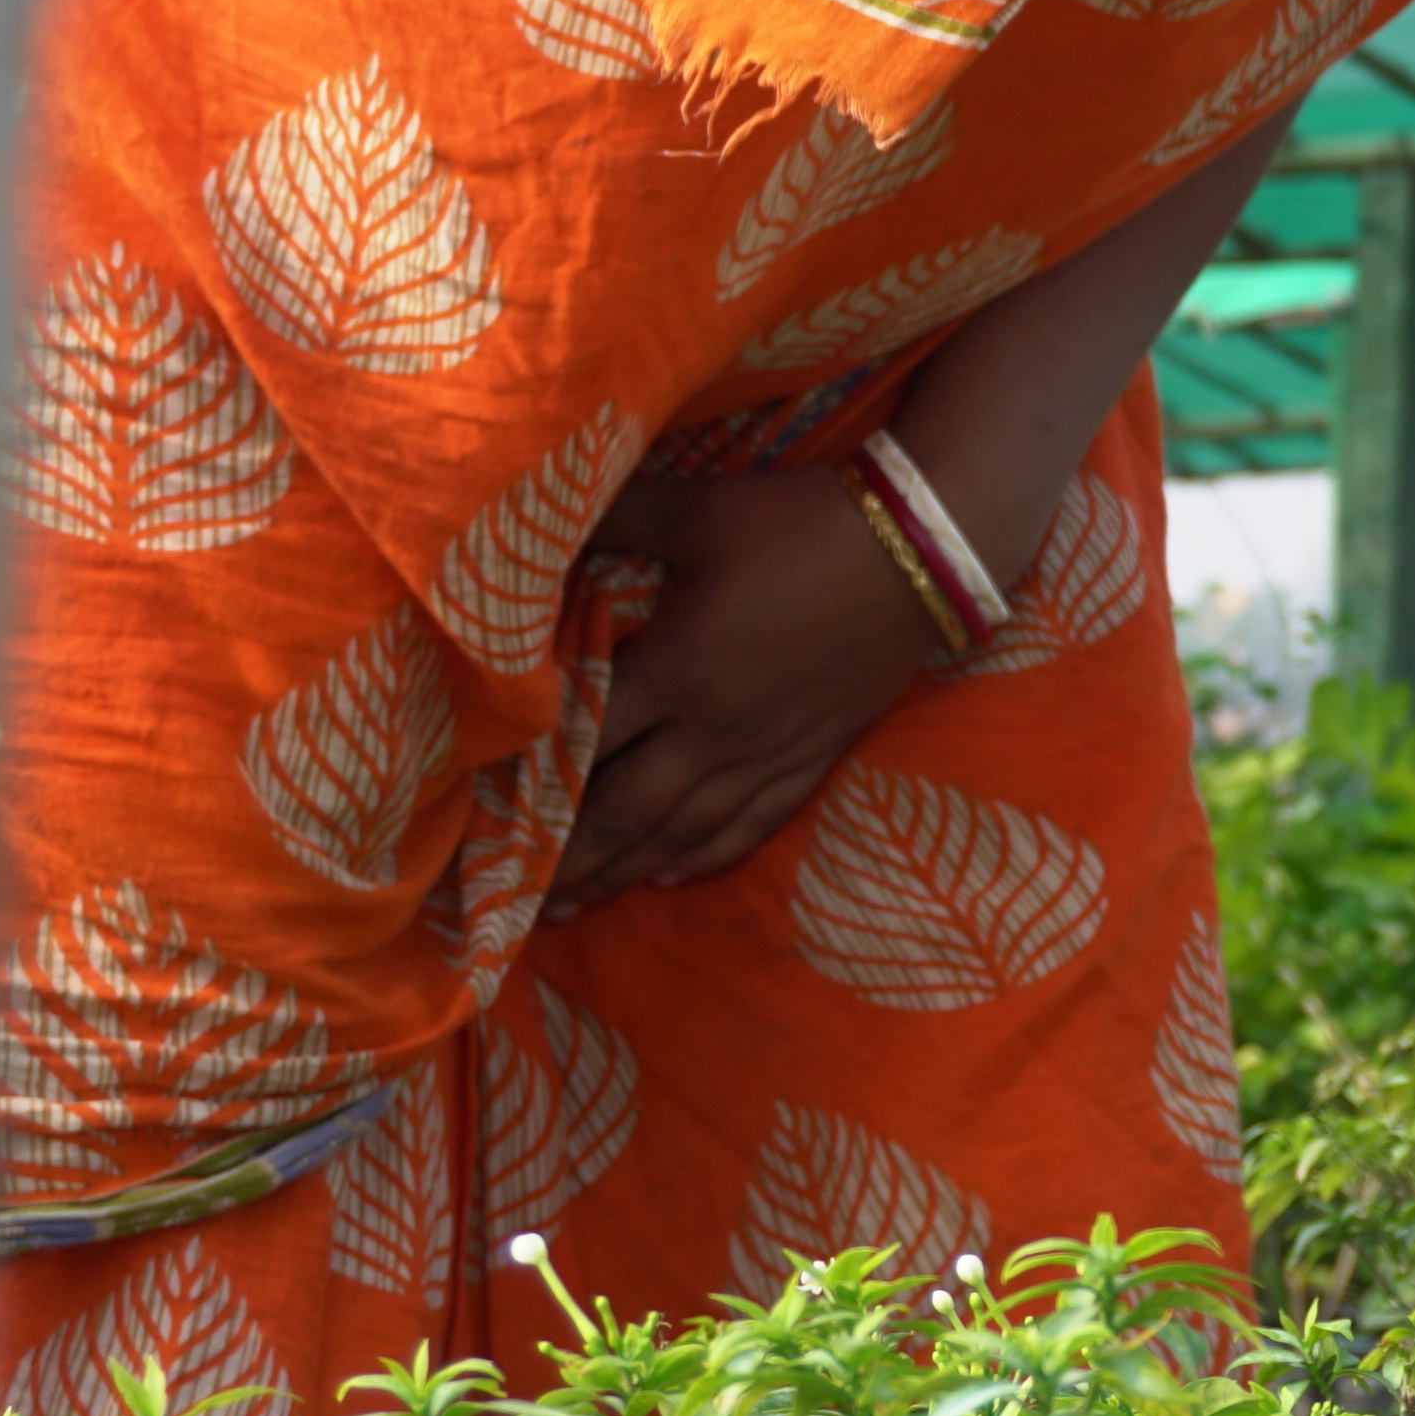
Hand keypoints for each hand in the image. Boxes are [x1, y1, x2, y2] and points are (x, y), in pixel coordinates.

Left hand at [549, 466, 955, 912]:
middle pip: (626, 812)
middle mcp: (716, 730)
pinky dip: (708, 856)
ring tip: (575, 907)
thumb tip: (544, 509)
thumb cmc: (808, 523)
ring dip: (624, 873)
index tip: (482, 822)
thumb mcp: (705, 510)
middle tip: (517, 900)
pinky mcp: (818, 750)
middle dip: (568, 860)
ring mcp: (771, 749)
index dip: (529, 786)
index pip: (583, 745)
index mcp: (677, 673)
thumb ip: (621, 517)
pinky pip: (755, 821)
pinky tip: (672, 876)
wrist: (932, 545)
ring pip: (684, 832)